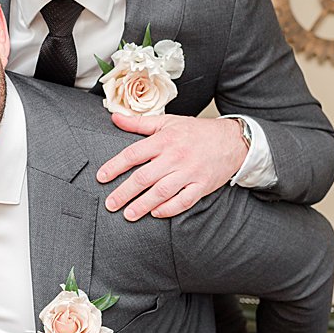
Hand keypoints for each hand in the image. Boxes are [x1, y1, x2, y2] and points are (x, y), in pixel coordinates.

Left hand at [98, 114, 247, 219]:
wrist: (232, 140)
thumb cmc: (197, 132)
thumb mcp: (168, 122)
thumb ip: (139, 123)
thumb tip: (115, 118)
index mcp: (165, 139)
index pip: (134, 154)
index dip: (115, 166)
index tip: (101, 177)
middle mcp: (176, 156)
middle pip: (144, 177)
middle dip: (124, 192)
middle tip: (110, 204)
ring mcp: (190, 172)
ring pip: (162, 192)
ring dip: (143, 205)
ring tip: (128, 214)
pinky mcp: (202, 185)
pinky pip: (183, 201)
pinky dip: (169, 209)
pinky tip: (156, 213)